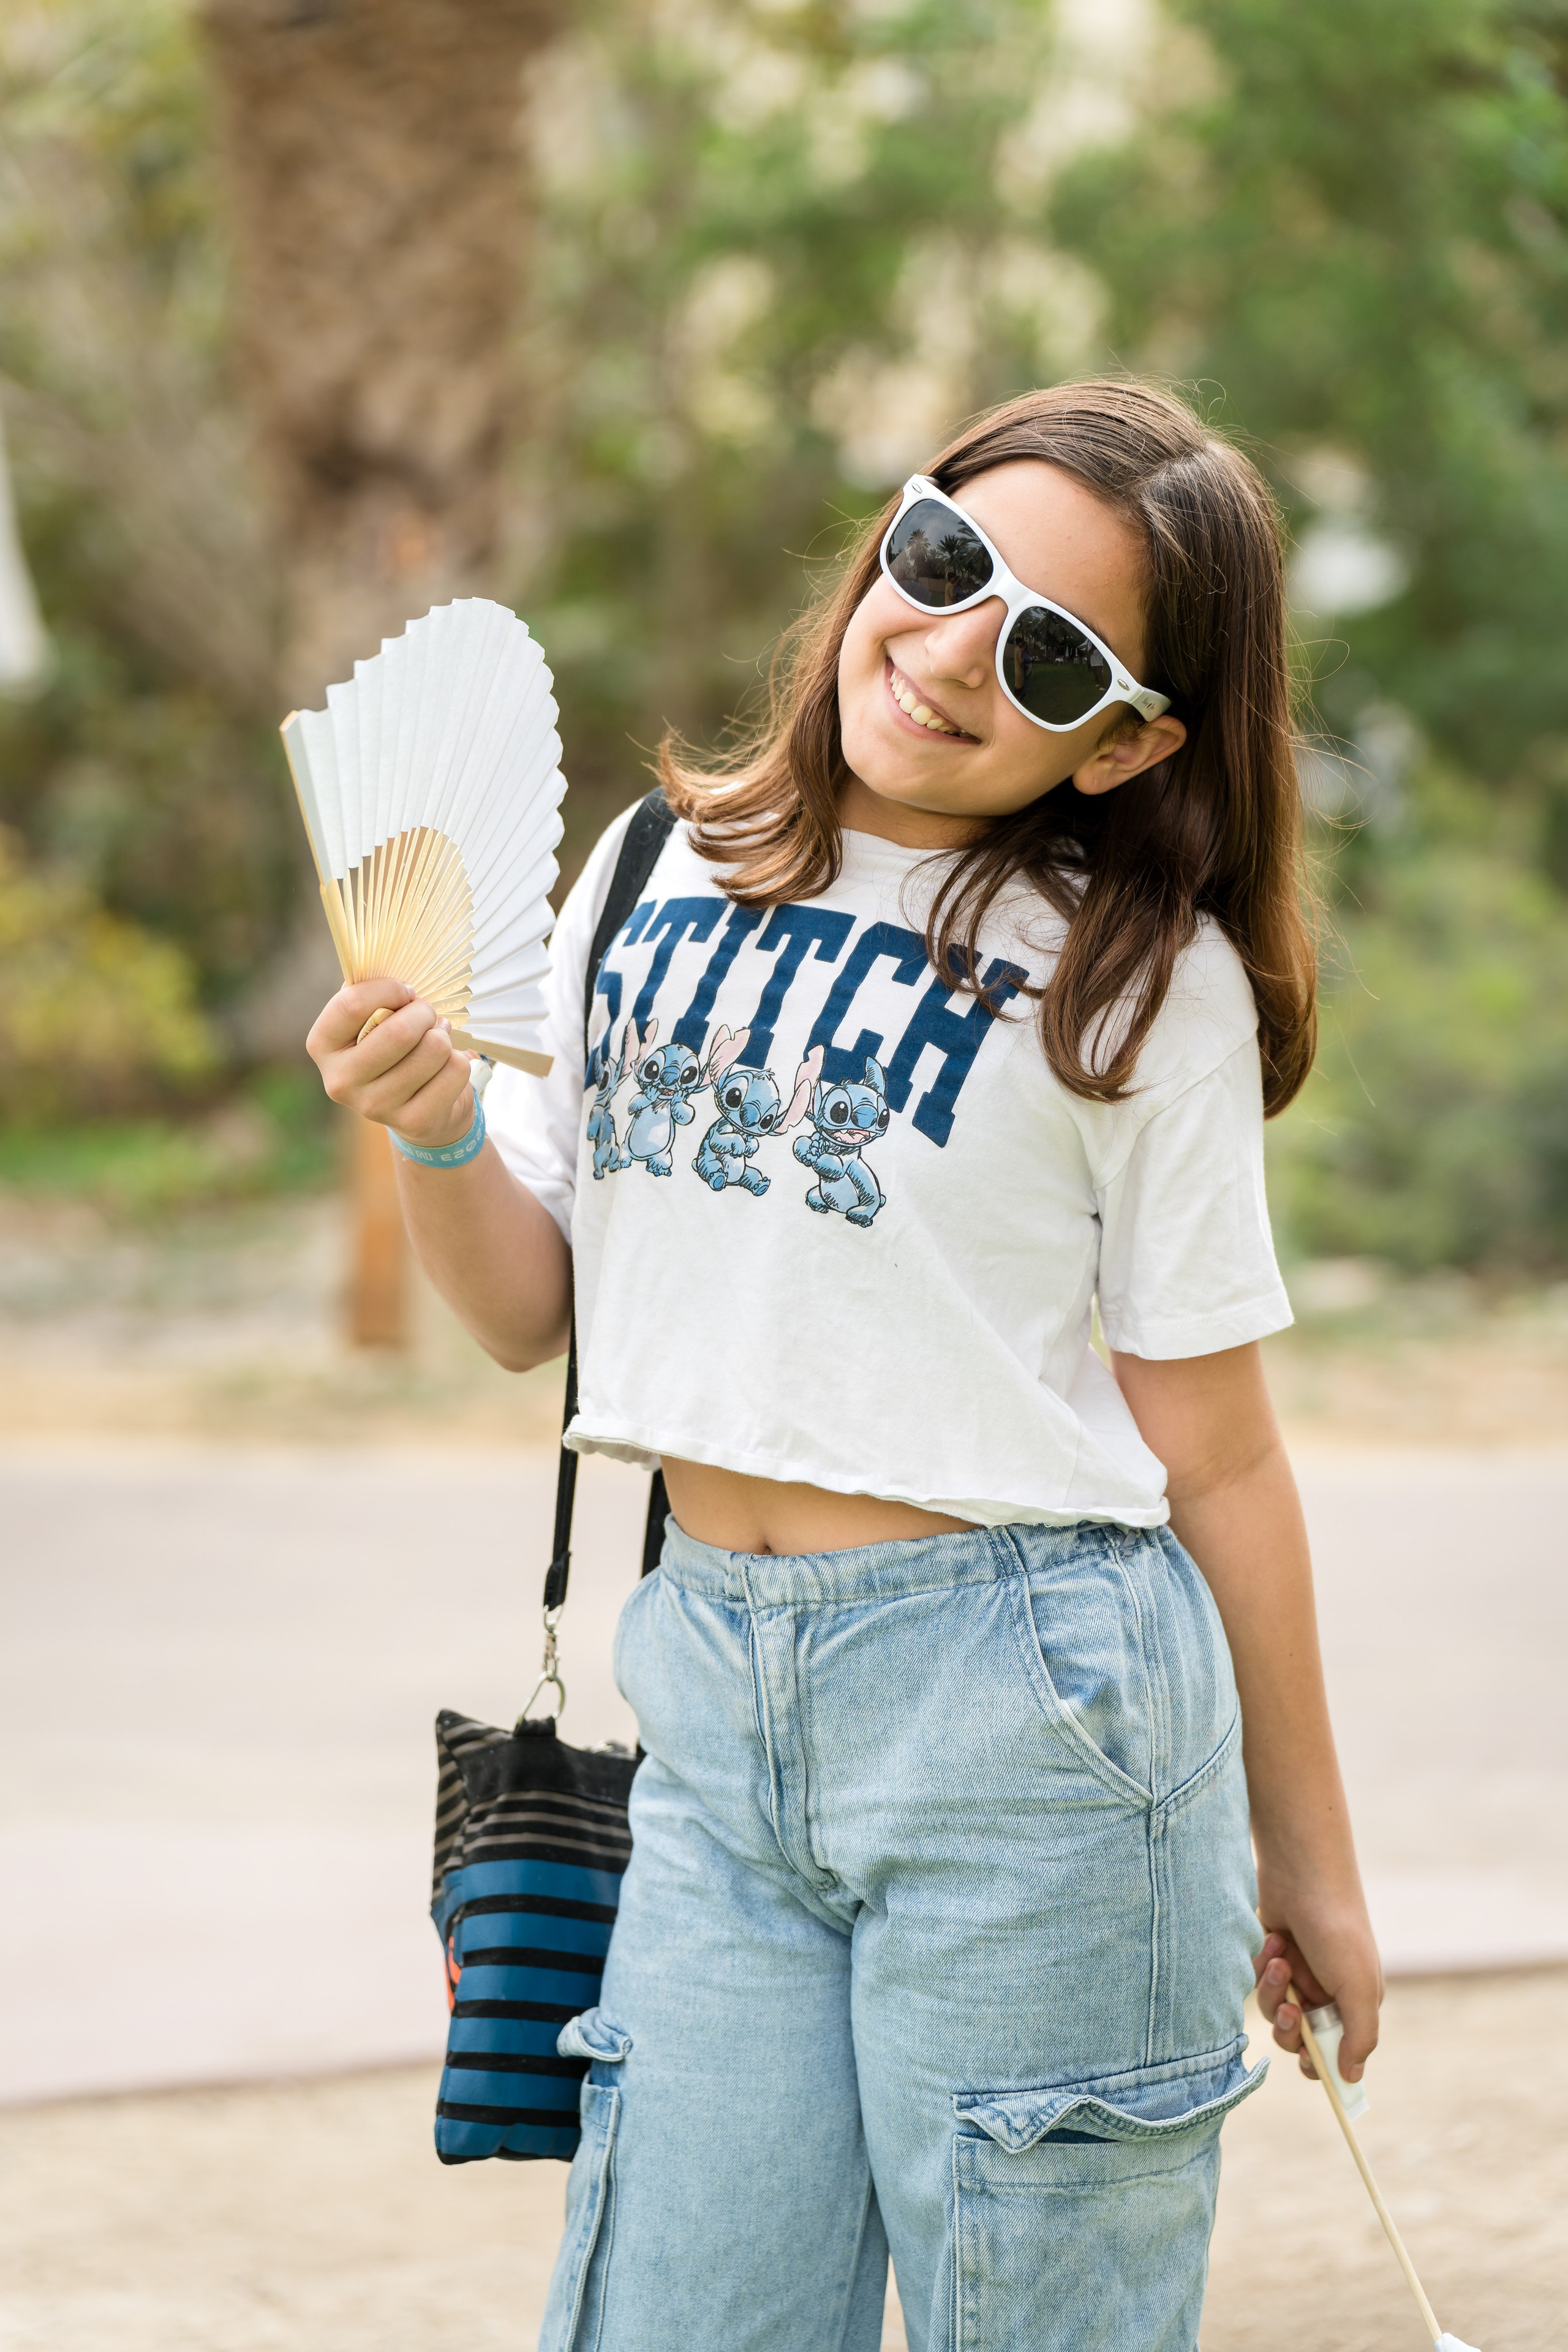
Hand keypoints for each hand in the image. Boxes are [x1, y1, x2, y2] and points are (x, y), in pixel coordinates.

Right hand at [306, 979, 474, 1148]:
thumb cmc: (393, 1048)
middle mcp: (340, 1081)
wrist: (418, 1110)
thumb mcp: (372, 1017)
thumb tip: (384, 956)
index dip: (388, 989)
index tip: (406, 991)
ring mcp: (375, 1108)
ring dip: (444, 1037)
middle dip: (424, 1013)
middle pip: (398, 1032)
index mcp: (322, 1045)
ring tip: (437, 1040)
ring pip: (433, 1049)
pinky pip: (455, 1071)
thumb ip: (371, 989)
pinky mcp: (413, 1122)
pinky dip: (460, 1061)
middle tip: (429, 1015)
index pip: (350, 1004)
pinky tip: (446, 1068)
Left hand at [1252, 1893, 1382, 2083]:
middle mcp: (1325, 1992)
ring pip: (1272, 2009)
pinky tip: (1273, 1940)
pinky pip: (1256, 1982)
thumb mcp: (1358, 1986)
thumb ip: (1359, 2036)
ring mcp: (1296, 1974)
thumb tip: (1352, 2078)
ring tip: (1281, 1958)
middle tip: (1289, 2007)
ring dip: (1273, 1989)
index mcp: (1354, 2003)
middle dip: (1288, 2026)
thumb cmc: (1337, 1929)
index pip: (1336, 2052)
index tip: (1307, 2063)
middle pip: (1296, 2038)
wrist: (1301, 1872)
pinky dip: (1262, 1966)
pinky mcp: (1270, 1957)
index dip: (1320, 2064)